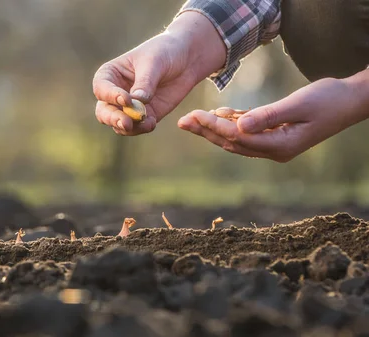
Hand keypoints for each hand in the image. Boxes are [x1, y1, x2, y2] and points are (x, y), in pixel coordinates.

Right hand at [92, 11, 226, 135]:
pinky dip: (142, 128)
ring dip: (129, 127)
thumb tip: (137, 102)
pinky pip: (137, 128)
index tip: (126, 100)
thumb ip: (145, 82)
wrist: (186, 58)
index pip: (101, 89)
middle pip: (104, 111)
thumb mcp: (154, 62)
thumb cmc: (164, 52)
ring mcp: (128, 107)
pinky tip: (152, 123)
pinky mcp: (144, 116)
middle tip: (126, 123)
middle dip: (114, 118)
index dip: (110, 96)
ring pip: (118, 124)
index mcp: (110, 75)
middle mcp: (114, 93)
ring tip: (146, 122)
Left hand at [177, 74, 368, 161]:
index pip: (237, 139)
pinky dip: (232, 123)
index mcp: (279, 146)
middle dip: (205, 131)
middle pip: (231, 143)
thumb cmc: (329, 100)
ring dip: (214, 128)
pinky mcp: (275, 136)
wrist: (351, 101)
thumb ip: (268, 116)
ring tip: (191, 119)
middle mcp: (274, 150)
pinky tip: (219, 114)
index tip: (194, 116)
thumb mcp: (298, 104)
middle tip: (182, 122)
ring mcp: (275, 145)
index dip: (214, 127)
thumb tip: (238, 127)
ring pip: (236, 139)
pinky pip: (248, 133)